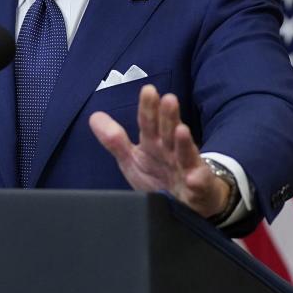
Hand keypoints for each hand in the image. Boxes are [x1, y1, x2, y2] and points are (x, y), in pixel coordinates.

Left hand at [88, 85, 229, 219]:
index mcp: (154, 143)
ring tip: (182, 130)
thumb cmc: (160, 176)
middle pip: (169, 131)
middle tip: (169, 99)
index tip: (148, 90)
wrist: (187, 202)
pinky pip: (199, 185)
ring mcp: (187, 168)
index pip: (149, 122)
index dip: (148, 107)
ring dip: (184, 143)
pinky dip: (197, 181)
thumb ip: (114, 141)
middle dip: (169, 116)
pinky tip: (194, 177)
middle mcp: (171, 151)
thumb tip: (93, 116)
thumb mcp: (132, 160)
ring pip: (186, 154)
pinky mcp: (199, 189)